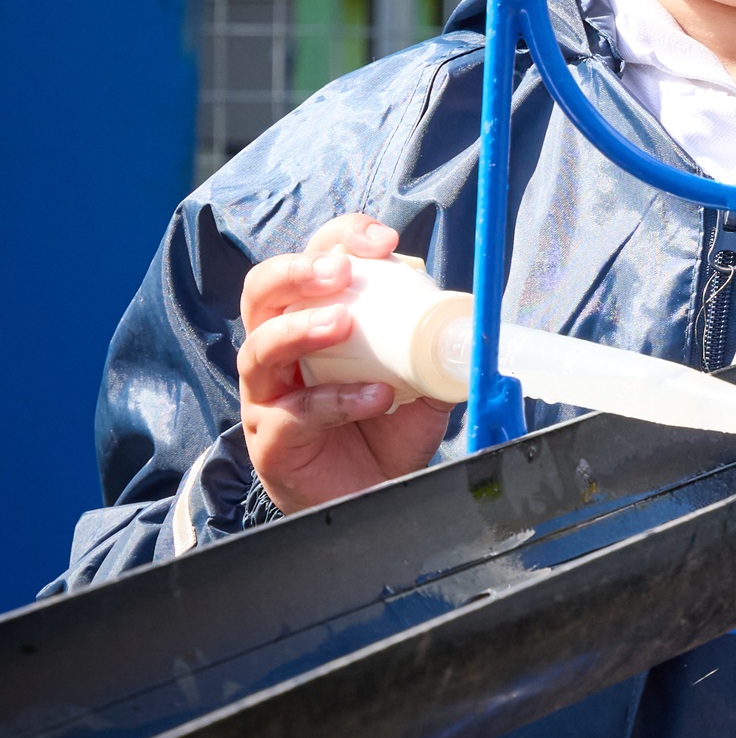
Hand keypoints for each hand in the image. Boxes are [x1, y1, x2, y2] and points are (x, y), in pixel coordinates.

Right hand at [239, 215, 456, 512]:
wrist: (374, 498)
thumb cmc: (385, 431)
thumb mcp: (422, 383)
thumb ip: (438, 351)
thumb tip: (472, 323)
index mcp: (314, 320)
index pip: (312, 263)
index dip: (340, 240)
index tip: (383, 240)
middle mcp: (280, 350)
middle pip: (262, 293)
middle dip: (296, 271)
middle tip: (339, 271)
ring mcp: (268, 394)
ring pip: (261, 348)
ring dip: (301, 328)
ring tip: (343, 324)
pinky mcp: (271, 437)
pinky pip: (295, 412)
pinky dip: (337, 400)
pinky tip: (375, 398)